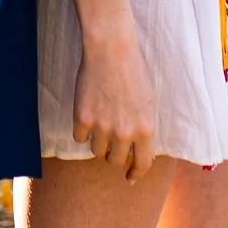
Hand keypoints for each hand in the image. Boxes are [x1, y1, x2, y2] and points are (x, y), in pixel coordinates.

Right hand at [71, 32, 158, 179]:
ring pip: (96, 151)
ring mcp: (102, 127)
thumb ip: (143, 128)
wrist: (112, 49)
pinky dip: (82, 131)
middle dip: (114, 155)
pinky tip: (87, 116)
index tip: (130, 178)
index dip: (135, 174)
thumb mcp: (148, 103)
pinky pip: (80, 138)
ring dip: (98, 143)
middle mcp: (125, 133)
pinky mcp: (82, 118)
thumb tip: (139, 151)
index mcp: (146, 129)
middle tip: (112, 143)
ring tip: (100, 124)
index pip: (142, 164)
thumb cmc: (133, 71)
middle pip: (115, 161)